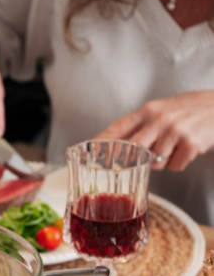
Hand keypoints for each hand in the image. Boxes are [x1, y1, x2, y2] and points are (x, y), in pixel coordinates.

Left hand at [96, 91, 213, 170]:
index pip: (119, 127)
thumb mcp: (164, 109)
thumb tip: (117, 143)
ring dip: (164, 159)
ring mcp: (174, 131)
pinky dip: (179, 162)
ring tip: (176, 145)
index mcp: (149, 110)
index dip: (102, 141)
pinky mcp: (190, 144)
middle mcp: (159, 119)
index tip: (86, 150)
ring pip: (155, 162)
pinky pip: (174, 166)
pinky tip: (187, 149)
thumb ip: (142, 125)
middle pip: (133, 150)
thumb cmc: (191, 110)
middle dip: (134, 160)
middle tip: (137, 162)